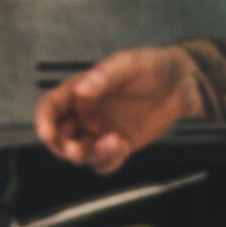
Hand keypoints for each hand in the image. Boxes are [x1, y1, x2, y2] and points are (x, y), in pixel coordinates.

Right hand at [34, 47, 201, 175]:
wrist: (182, 82)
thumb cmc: (152, 66)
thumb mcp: (128, 63)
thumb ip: (104, 76)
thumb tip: (81, 91)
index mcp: (78, 91)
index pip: (49, 108)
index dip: (43, 122)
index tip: (48, 134)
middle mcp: (85, 113)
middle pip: (59, 138)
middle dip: (63, 147)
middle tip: (78, 149)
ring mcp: (101, 131)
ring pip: (80, 154)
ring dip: (90, 154)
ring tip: (115, 142)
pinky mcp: (119, 145)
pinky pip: (104, 163)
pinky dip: (108, 161)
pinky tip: (123, 146)